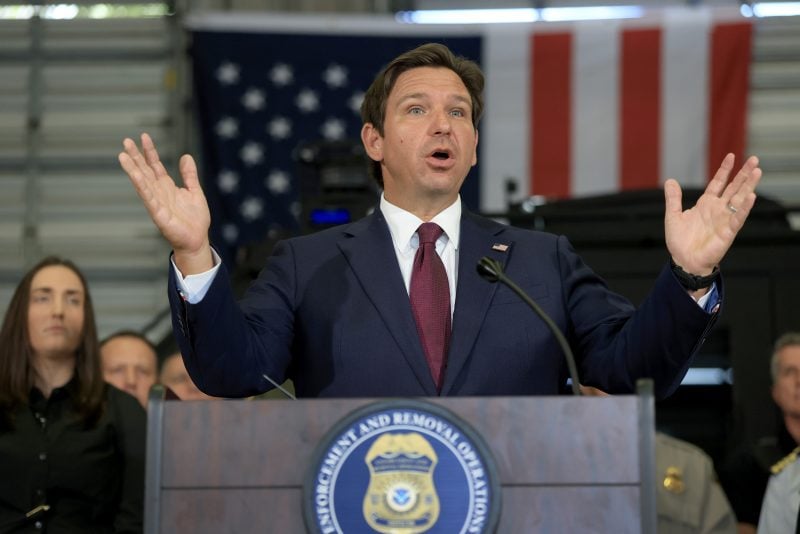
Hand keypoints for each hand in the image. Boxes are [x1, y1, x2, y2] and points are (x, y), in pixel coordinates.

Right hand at [118, 133, 212, 274]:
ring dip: (132, 169)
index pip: (155, 165)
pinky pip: (148, 197)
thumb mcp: (195, 191)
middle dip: (136, 156)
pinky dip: (142, 186)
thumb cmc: (195, 219)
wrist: (197, 240)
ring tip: (122, 155)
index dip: (149, 151)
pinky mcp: (158, 213)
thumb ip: (189, 175)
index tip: (144, 136)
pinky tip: (135, 175)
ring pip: (142, 182)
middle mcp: (159, 192)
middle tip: (126, 140)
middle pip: (144, 170)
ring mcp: (156, 202)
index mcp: (167, 186)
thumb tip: (186, 156)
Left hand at [664, 153, 761, 275]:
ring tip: (757, 172)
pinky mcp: (728, 232)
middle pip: (734, 188)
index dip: (724, 170)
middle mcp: (718, 209)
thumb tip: (670, 180)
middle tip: (754, 159)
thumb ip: (673, 199)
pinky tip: (751, 196)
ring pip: (739, 199)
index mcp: (706, 204)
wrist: (684, 261)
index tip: (731, 156)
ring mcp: (724, 219)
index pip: (718, 183)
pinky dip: (744, 208)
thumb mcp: (673, 216)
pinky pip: (738, 218)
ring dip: (749, 186)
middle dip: (743, 174)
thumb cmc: (680, 241)